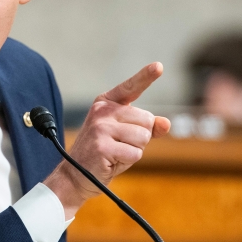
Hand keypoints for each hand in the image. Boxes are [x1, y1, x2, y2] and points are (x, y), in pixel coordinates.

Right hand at [44, 62, 170, 218]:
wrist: (75, 175)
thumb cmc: (105, 153)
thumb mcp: (125, 135)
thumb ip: (146, 127)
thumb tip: (166, 123)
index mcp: (106, 103)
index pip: (130, 87)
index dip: (145, 76)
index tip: (159, 66)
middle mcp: (102, 111)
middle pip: (146, 120)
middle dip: (140, 137)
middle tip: (119, 145)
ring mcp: (100, 127)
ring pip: (143, 137)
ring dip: (135, 150)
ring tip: (115, 153)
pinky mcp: (102, 146)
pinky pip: (135, 153)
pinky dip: (128, 162)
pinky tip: (111, 161)